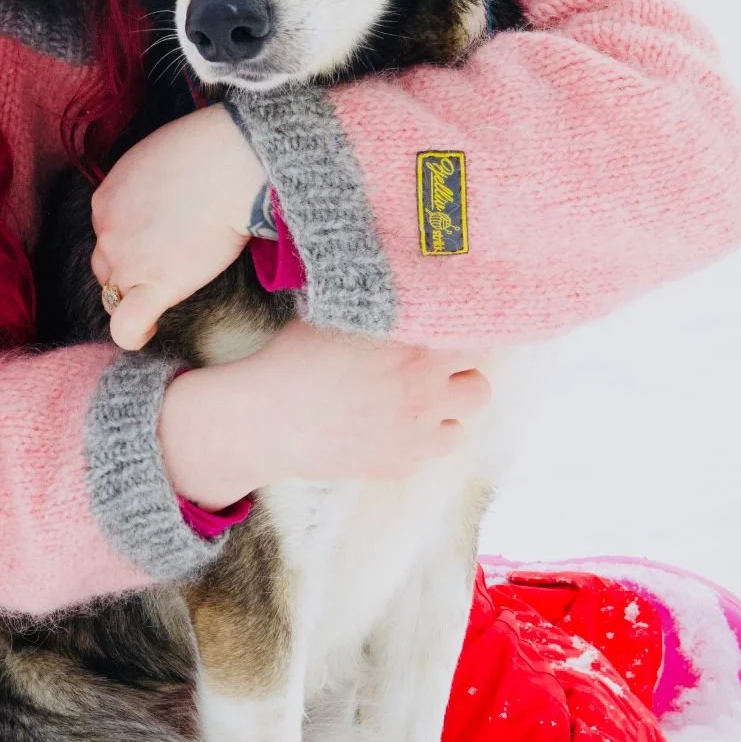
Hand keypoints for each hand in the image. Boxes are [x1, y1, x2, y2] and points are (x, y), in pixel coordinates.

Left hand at [91, 105, 266, 350]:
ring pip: (113, 295)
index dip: (131, 241)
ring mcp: (125, 260)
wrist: (229, 165)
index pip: (107, 234)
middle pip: (105, 265)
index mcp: (105, 199)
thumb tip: (161, 200)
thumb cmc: (207, 152)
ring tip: (159, 299)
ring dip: (133, 297)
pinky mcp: (152, 284)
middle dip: (128, 268)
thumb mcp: (156, 158)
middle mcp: (106, 231)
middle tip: (165, 263)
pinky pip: (127, 325)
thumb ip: (146, 185)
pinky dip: (133, 335)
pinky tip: (148, 332)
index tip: (156, 241)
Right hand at [157, 322, 491, 506]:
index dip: (464, 335)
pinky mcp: (394, 467)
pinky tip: (384, 426)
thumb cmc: (292, 359)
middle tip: (433, 368)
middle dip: (459, 378)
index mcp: (417, 353)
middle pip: (479, 389)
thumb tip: (407, 274)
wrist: (261, 420)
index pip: (476, 340)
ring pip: (459, 429)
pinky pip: (424, 455)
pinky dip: (414, 442)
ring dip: (443, 415)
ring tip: (413, 402)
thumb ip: (384, 305)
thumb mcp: (339, 317)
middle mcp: (424, 397)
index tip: (454, 332)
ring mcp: (412, 439)